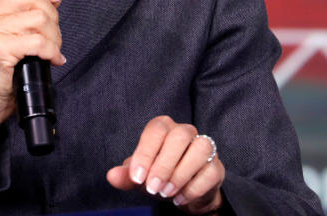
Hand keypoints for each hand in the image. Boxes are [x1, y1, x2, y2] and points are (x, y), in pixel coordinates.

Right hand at [0, 0, 68, 153]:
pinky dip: (51, 50)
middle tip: (51, 34)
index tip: (51, 0)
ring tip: (51, 48)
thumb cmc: (1, 64)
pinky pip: (38, 41)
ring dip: (54, 36)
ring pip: (38, 17)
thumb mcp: (19, 27)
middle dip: (51, 15)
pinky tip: (51, 59)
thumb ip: (40, 1)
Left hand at [107, 116, 225, 213]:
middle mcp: (185, 132)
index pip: (156, 130)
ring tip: (166, 193)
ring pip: (200, 149)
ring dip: (181, 174)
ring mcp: (204, 148)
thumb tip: (111, 176)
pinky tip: (179, 198)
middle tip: (153, 188)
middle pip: (179, 136)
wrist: (183, 194)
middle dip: (164, 165)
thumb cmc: (158, 177)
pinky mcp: (216, 167)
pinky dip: (193, 188)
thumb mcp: (139, 177)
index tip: (137, 177)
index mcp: (163, 128)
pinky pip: (210, 171)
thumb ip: (126, 175)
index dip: (145, 152)